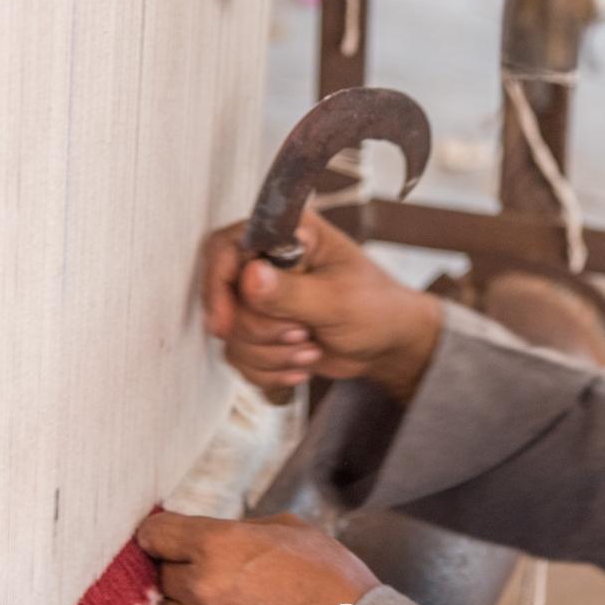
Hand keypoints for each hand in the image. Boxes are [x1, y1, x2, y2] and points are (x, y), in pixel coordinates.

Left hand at [137, 511, 378, 604]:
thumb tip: (211, 534)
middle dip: (182, 570)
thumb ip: (240, 530)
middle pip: (162, 576)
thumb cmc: (329, 576)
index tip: (165, 538)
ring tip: (226, 603)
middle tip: (214, 571)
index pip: (155, 535)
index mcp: (218, 545)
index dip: (159, 534)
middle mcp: (203, 587)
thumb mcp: (289, 529)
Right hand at [201, 209, 441, 401]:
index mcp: (288, 234)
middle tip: (303, 334)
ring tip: (311, 349)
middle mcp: (267, 261)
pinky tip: (301, 365)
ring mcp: (260, 298)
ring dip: (271, 354)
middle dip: (264, 331)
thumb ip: (291, 290)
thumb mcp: (338, 299)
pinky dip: (269, 370)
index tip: (224, 324)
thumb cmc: (376, 308)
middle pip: (226, 299)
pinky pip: (239, 356)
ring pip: (232, 334)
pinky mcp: (259, 329)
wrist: (387, 344)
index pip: (226, 246)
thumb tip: (249, 276)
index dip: (217, 285)